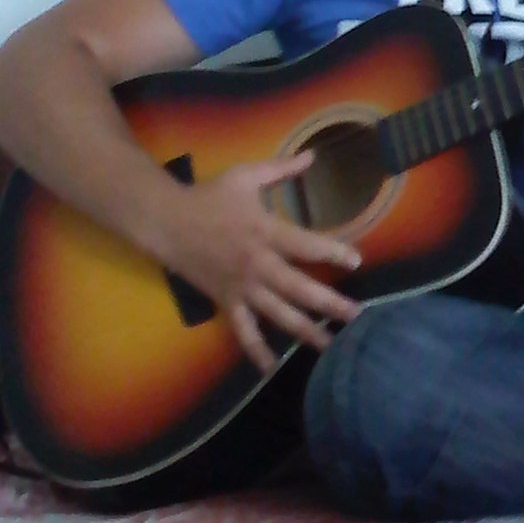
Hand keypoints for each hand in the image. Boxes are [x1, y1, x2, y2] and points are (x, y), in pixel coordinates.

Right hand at [154, 151, 363, 369]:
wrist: (166, 222)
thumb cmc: (209, 197)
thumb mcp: (245, 176)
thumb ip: (281, 168)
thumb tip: (313, 155)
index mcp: (266, 231)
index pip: (307, 245)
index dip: (334, 252)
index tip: (357, 260)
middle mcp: (258, 264)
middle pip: (299, 288)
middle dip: (330, 304)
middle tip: (357, 317)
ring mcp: (242, 287)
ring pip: (278, 314)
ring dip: (305, 331)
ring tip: (331, 346)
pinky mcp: (226, 301)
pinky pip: (243, 330)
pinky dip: (256, 350)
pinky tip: (271, 367)